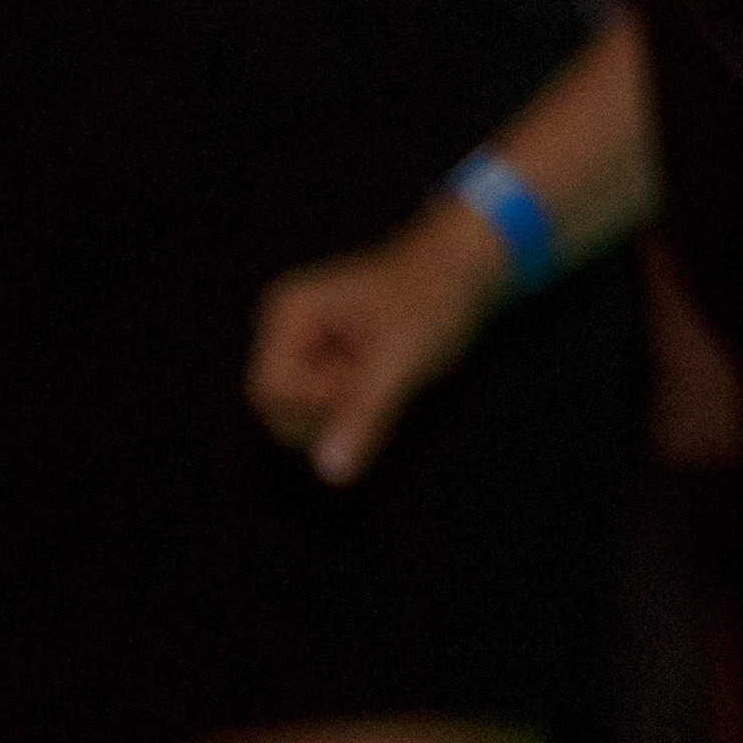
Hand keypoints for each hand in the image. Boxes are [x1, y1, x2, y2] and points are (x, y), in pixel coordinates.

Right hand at [247, 204, 516, 485]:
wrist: (470, 268)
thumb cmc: (436, 297)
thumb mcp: (403, 357)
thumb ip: (364, 412)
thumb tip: (331, 475)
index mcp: (289, 314)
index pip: (272, 394)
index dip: (320, 404)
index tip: (369, 379)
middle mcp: (284, 332)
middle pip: (280, 412)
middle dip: (334, 411)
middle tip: (384, 377)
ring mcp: (302, 350)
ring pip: (302, 419)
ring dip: (348, 413)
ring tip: (387, 375)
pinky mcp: (323, 366)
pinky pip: (325, 412)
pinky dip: (356, 409)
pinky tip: (384, 382)